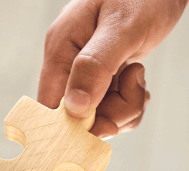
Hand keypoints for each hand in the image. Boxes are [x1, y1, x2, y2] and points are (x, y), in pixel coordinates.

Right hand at [38, 0, 187, 136]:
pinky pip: (113, 109)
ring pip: (99, 117)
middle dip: (109, 115)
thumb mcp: (122, 26)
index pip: (50, 105)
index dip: (71, 126)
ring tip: (138, 75)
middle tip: (132, 86)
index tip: (100, 125)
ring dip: (125, 109)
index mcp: (61, 48)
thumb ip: (95, 66)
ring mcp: (86, 74)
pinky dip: (130, 104)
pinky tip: (138, 81)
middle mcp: (69, 64)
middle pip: (77, 118)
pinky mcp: (104, 79)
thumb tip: (75, 108)